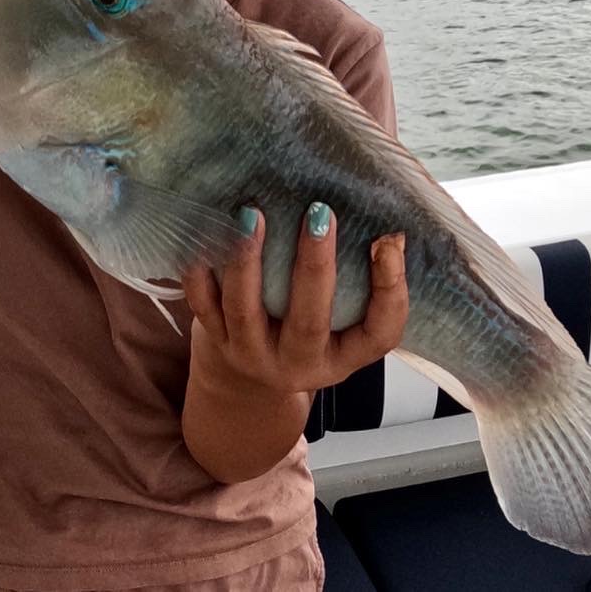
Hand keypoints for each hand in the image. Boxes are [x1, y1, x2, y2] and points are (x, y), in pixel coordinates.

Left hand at [182, 205, 408, 395]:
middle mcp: (300, 364)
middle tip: (320, 213)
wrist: (251, 378)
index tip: (388, 241)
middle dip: (313, 265)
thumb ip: (365, 280)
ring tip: (254, 215)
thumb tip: (390, 229)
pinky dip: (200, 275)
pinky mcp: (217, 341)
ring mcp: (253, 356)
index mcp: (344, 357)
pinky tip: (206, 238)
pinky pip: (203, 307)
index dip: (390, 290)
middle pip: (308, 322)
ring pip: (245, 312)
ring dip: (248, 262)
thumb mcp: (347, 320)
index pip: (380, 333)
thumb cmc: (311, 329)